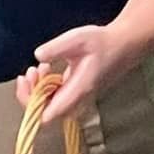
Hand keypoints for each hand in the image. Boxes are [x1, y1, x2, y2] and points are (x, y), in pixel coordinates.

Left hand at [16, 25, 133, 121]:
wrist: (124, 45)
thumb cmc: (103, 42)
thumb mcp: (77, 38)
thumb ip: (56, 47)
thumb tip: (37, 56)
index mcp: (77, 90)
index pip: (48, 114)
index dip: (31, 103)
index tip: (28, 80)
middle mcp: (77, 99)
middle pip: (45, 112)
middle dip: (31, 93)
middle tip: (30, 71)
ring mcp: (77, 98)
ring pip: (49, 104)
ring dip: (38, 88)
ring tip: (39, 67)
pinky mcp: (76, 92)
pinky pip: (55, 97)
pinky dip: (46, 85)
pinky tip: (47, 68)